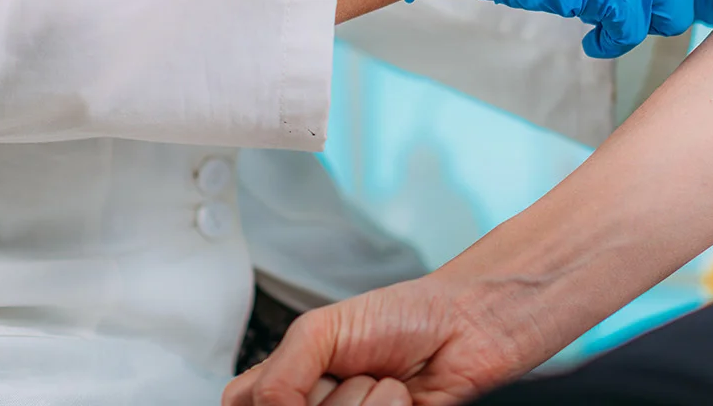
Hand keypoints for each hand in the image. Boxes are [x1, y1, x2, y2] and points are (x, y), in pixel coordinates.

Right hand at [222, 275, 524, 405]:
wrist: (468, 324)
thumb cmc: (403, 316)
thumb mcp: (320, 329)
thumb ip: (279, 375)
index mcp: (285, 386)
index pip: (243, 405)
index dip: (270, 399)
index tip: (297, 384)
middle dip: (321, 398)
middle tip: (351, 374)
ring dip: (360, 405)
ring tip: (385, 384)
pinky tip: (404, 397)